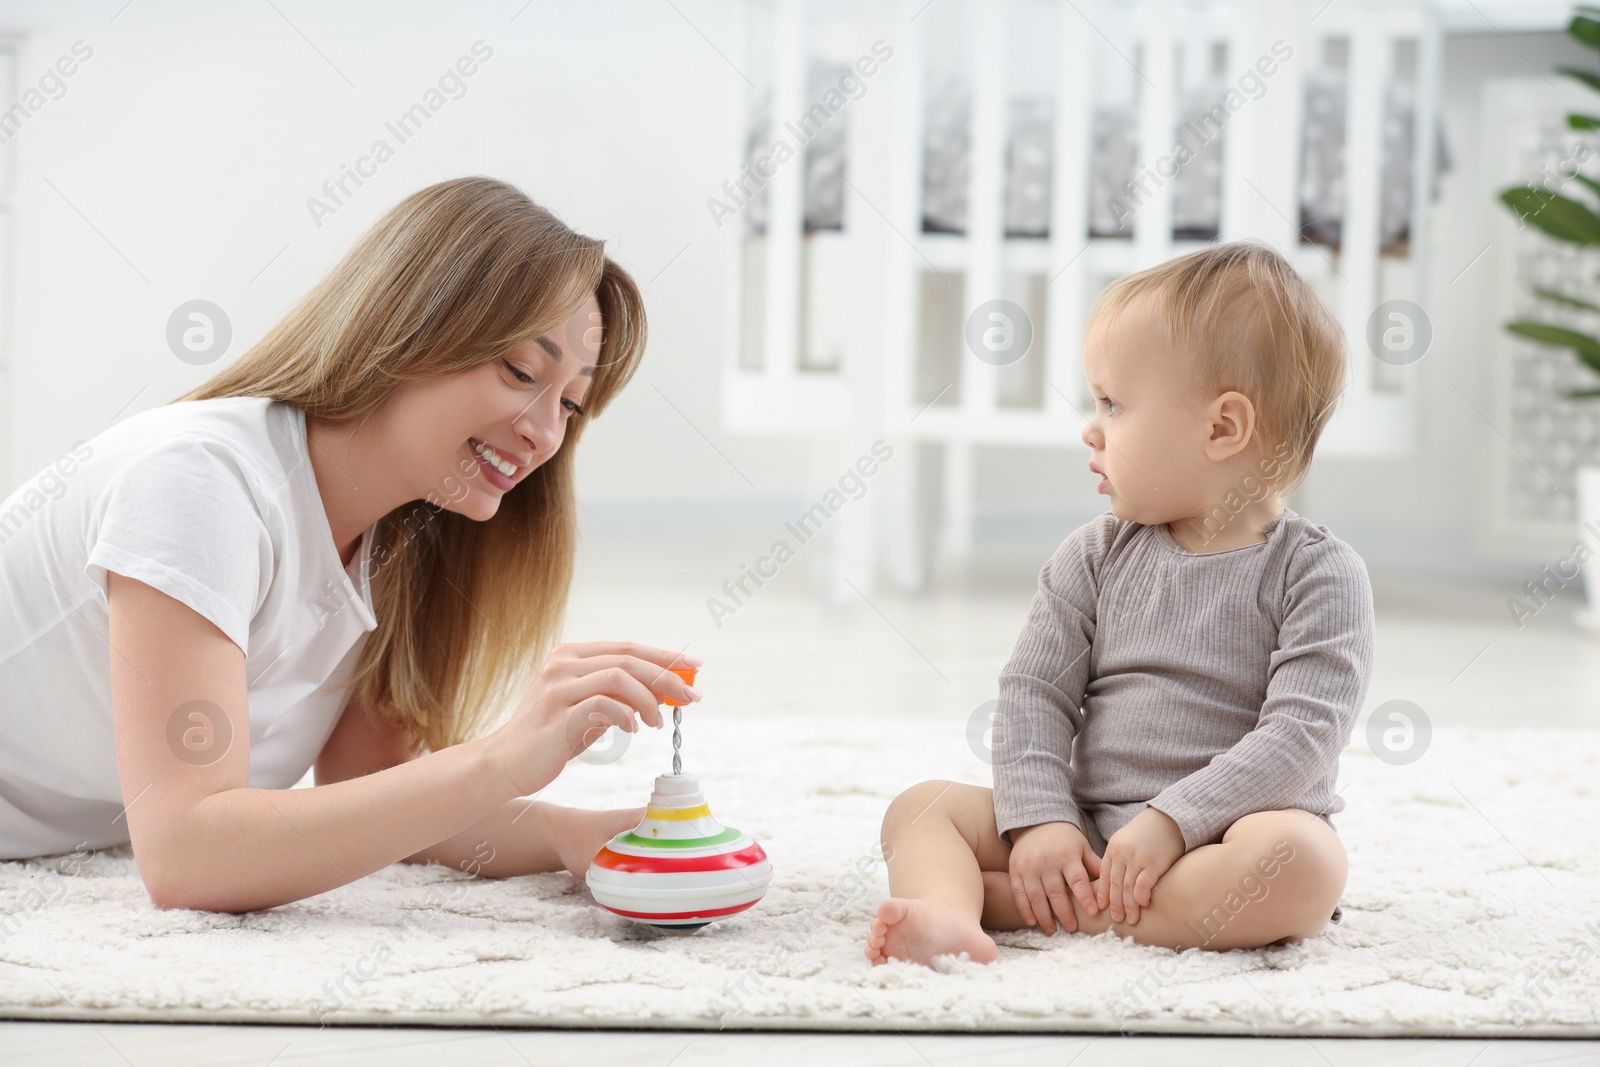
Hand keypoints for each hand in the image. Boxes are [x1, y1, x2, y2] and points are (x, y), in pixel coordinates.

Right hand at [487, 641, 700, 796]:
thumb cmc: (553, 736)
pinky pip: (604, 706)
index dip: (663, 655)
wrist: (507, 764)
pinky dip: (626, 715)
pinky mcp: (557, 716)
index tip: (694, 666)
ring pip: (619, 677)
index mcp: (570, 655)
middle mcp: (562, 665)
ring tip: (657, 721)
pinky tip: (633, 729)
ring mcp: (557, 688)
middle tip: (691, 697)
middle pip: (628, 660)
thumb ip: (619, 694)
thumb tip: (667, 689)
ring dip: (649, 699)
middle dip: (667, 677)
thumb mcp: (589, 708)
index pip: (627, 648)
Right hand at [1007, 820, 1102, 934]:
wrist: (1036, 822)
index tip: (1092, 913)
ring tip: (1052, 931)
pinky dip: (1024, 909)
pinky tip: (1032, 922)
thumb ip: (1095, 865)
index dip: (1085, 897)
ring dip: (1044, 917)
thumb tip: (1113, 885)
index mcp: (1066, 856)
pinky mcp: (1015, 871)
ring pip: (1036, 897)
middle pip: (1056, 892)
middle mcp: (1047, 862)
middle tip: (1071, 929)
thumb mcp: (1082, 847)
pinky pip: (1019, 893)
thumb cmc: (1065, 839)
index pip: (1077, 880)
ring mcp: (1029, 867)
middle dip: (1064, 914)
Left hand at [1096, 806, 1184, 924]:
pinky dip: (1141, 897)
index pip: (1104, 875)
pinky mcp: (1153, 864)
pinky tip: (1143, 904)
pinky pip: (1143, 886)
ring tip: (1131, 918)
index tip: (1102, 907)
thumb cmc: (1148, 832)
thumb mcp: (1126, 839)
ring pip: (1128, 889)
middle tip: (1117, 919)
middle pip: (1115, 885)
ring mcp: (1137, 859)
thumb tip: (1115, 882)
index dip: (1103, 893)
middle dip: (1115, 905)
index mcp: (1113, 848)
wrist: (1169, 818)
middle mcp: (1122, 854)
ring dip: (1129, 906)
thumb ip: (1119, 857)